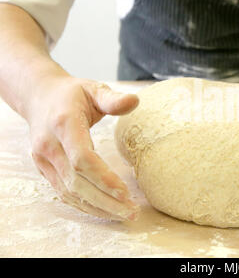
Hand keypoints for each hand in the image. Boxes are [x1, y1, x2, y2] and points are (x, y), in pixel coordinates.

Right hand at [24, 74, 139, 220]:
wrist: (39, 96)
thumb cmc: (72, 94)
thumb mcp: (93, 89)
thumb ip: (112, 98)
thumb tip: (135, 100)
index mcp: (64, 124)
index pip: (82, 158)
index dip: (103, 178)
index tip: (126, 192)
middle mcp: (49, 145)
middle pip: (77, 182)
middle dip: (105, 200)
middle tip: (132, 212)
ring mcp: (43, 159)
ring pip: (69, 192)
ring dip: (97, 207)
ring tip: (124, 215)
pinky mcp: (44, 168)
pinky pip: (63, 192)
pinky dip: (84, 205)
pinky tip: (104, 210)